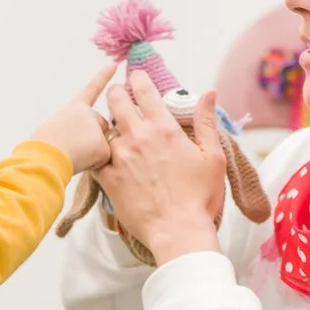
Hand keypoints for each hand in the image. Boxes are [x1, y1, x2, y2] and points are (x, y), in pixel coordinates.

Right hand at [32, 62, 115, 174]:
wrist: (44, 156)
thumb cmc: (43, 147)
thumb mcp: (56, 129)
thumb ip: (76, 128)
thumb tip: (89, 142)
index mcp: (74, 108)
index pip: (92, 89)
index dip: (103, 76)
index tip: (114, 64)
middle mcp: (88, 114)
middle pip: (100, 129)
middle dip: (93, 140)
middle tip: (71, 147)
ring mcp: (97, 129)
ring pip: (104, 144)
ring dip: (93, 152)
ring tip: (73, 155)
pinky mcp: (103, 146)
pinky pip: (103, 160)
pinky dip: (94, 165)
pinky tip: (80, 162)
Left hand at [96, 72, 225, 261]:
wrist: (178, 232)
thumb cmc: (200, 198)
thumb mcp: (213, 157)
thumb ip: (207, 122)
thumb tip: (208, 93)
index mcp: (164, 128)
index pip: (144, 90)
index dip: (138, 79)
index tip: (136, 77)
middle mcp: (139, 137)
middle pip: (116, 101)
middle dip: (117, 95)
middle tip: (119, 98)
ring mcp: (120, 158)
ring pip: (104, 128)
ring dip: (108, 125)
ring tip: (113, 130)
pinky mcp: (109, 179)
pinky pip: (95, 157)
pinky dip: (97, 152)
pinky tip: (102, 154)